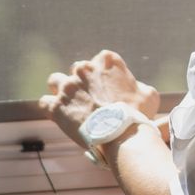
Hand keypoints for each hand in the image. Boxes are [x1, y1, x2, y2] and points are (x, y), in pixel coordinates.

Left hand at [39, 49, 162, 148]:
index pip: (100, 61)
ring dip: (61, 90)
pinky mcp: (56, 106)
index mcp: (106, 60)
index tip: (107, 90)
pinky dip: (51, 109)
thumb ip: (138, 85)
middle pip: (78, 70)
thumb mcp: (149, 94)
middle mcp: (84, 68)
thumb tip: (134, 88)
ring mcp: (68, 86)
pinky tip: (59, 116)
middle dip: (82, 82)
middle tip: (91, 99)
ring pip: (55, 81)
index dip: (103, 76)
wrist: (121, 134)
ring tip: (69, 104)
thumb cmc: (137, 114)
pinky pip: (45, 103)